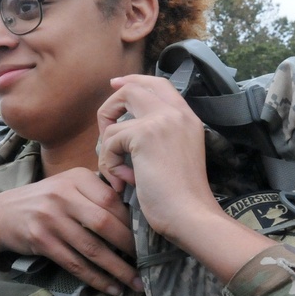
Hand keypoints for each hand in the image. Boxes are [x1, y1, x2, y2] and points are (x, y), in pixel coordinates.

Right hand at [0, 167, 138, 295]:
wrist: (0, 215)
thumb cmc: (43, 201)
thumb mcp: (67, 185)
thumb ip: (96, 192)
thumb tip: (138, 211)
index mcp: (76, 178)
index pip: (112, 199)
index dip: (133, 221)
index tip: (149, 238)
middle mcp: (62, 195)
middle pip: (104, 224)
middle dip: (130, 247)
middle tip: (149, 263)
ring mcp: (50, 218)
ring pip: (92, 248)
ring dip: (117, 269)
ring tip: (136, 282)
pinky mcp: (41, 241)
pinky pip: (75, 264)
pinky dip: (96, 278)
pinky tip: (111, 288)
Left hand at [96, 75, 275, 280]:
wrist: (191, 214)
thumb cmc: (182, 197)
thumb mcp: (176, 156)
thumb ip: (159, 137)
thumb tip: (126, 129)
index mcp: (187, 117)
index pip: (158, 83)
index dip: (134, 81)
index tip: (116, 85)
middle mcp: (176, 113)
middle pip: (132, 87)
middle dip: (110, 107)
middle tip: (104, 128)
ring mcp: (161, 120)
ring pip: (113, 118)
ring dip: (107, 149)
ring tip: (120, 174)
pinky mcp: (144, 134)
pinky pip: (109, 141)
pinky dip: (109, 163)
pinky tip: (125, 181)